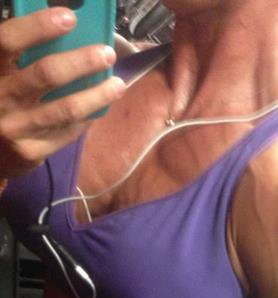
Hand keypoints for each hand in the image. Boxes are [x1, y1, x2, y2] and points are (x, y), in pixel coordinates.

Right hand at [0, 7, 124, 177]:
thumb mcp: (0, 76)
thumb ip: (19, 59)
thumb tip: (64, 34)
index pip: (9, 41)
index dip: (38, 27)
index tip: (69, 18)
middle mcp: (0, 98)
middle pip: (45, 74)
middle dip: (81, 61)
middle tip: (106, 53)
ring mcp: (16, 128)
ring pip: (65, 109)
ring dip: (97, 95)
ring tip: (118, 84)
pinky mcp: (31, 152)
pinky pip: (67, 132)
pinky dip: (86, 119)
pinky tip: (100, 108)